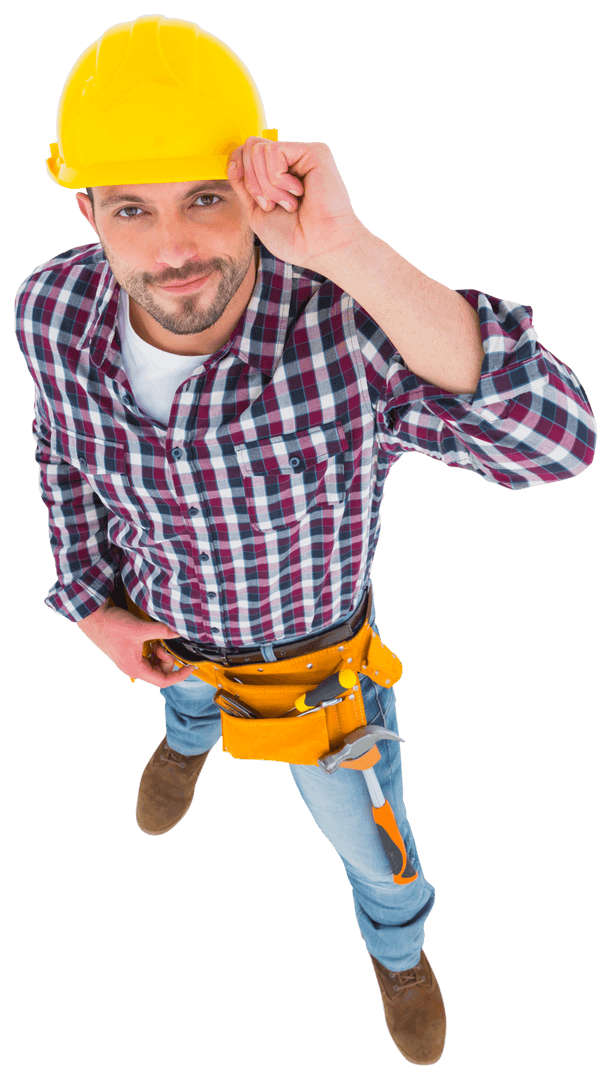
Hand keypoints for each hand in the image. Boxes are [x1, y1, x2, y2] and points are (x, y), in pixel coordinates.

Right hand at [77, 602, 194, 686]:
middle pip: (159, 673)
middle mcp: (132, 669)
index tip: (190, 667)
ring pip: (153, 665)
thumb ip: (162, 631)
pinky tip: (150, 639)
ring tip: (156, 641)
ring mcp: (129, 662)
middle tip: (164, 645)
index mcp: (135, 669)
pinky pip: (146, 657)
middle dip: (167, 660)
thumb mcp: (140, 628)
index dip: (179, 675)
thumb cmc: (111, 626)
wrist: (93, 617)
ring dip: (159, 654)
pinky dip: (152, 650)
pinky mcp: (128, 654)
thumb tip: (179, 632)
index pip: (163, 681)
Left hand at [226, 137, 364, 272]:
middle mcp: (291, 159)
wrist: (320, 248)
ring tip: (289, 203)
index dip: (240, 173)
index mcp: (278, 172)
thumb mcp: (256, 210)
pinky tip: (298, 192)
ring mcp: (302, 153)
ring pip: (258, 150)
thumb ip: (243, 184)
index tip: (258, 202)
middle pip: (248, 149)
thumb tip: (233, 159)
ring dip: (268, 186)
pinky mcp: (314, 151)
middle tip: (275, 206)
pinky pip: (273, 151)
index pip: (244, 153)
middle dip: (254, 184)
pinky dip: (278, 180)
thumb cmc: (295, 237)